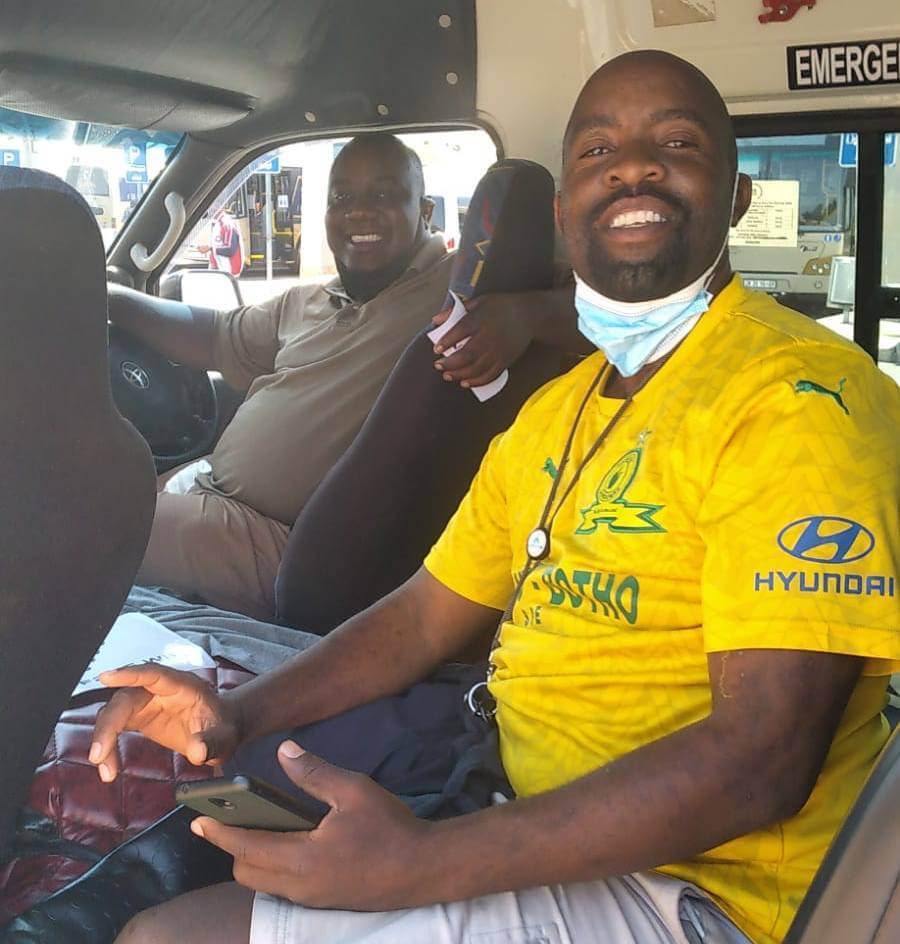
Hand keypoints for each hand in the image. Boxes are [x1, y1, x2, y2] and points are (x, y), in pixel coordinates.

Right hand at [90, 664, 241, 781]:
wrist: (221, 730)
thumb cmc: (223, 728)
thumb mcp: (224, 738)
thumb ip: (211, 743)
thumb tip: (197, 752)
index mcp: (182, 686)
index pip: (153, 675)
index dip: (130, 674)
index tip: (106, 677)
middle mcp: (161, 691)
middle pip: (125, 699)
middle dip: (108, 725)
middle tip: (98, 755)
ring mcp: (148, 702)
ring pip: (114, 713)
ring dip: (103, 739)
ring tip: (106, 771)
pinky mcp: (140, 717)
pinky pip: (115, 727)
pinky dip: (108, 746)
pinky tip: (109, 768)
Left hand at [192, 740, 432, 910]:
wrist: (426, 868)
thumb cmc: (389, 828)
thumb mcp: (353, 791)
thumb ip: (314, 772)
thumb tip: (284, 750)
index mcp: (301, 859)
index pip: (246, 846)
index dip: (219, 832)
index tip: (197, 820)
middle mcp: (299, 886)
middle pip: (247, 873)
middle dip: (233, 847)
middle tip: (232, 820)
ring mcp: (312, 898)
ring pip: (265, 883)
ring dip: (254, 858)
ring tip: (260, 828)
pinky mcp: (325, 901)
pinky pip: (284, 887)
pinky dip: (274, 867)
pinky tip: (292, 843)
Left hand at [432, 292, 534, 387]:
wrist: (529, 316)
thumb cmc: (500, 307)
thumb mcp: (479, 302)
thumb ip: (456, 311)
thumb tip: (435, 320)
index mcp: (482, 318)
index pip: (461, 330)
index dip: (447, 341)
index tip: (437, 349)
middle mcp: (490, 336)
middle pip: (467, 354)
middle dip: (450, 363)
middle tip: (438, 365)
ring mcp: (499, 350)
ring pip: (476, 368)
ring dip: (459, 374)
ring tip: (447, 375)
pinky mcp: (506, 360)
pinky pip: (490, 375)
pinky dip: (476, 381)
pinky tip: (465, 382)